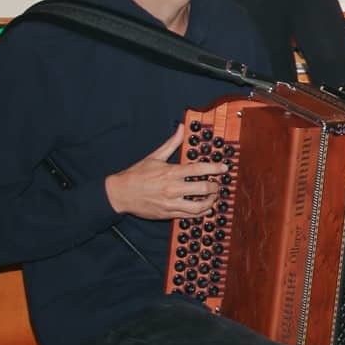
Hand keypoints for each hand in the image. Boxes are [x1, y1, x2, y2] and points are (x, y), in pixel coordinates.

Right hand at [104, 125, 220, 219]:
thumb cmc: (136, 175)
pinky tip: (205, 208)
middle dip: (215, 187)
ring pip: (199, 206)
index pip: (199, 169)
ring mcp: (171, 203)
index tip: (225, 168)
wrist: (120, 194)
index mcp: (171, 172)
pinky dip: (201, 212)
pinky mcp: (168, 214)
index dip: (215, 168)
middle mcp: (173, 188)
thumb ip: (171, 143)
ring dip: (210, 202)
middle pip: (203, 189)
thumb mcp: (154, 157)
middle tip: (217, 185)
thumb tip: (181, 129)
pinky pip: (189, 215)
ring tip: (212, 198)